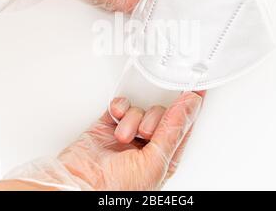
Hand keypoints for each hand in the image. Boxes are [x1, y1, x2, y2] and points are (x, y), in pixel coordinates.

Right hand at [58, 92, 202, 189]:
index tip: (197, 86)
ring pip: (141, 108)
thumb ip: (173, 130)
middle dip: (153, 119)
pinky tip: (117, 117)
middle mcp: (147, 146)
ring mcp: (127, 135)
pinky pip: (121, 105)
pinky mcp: (108, 126)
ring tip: (123, 136)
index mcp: (165, 158)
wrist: (78, 185)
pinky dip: (119, 107)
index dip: (191, 106)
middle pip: (162, 114)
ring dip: (132, 118)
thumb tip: (190, 105)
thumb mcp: (155, 161)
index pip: (184, 126)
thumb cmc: (116, 189)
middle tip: (144, 132)